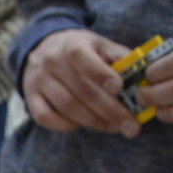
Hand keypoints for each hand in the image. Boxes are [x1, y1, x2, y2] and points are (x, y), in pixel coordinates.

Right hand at [22, 28, 139, 136]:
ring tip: (113, 128)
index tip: (119, 88)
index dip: (101, 74)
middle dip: (109, 110)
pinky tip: (83, 125)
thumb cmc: (79, 49)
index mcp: (72, 45)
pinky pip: (45, 117)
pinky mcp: (30, 97)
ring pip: (66, 106)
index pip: (83, 59)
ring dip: (93, 121)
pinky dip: (66, 125)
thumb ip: (119, 57)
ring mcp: (39, 81)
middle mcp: (52, 62)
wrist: (42, 48)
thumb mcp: (99, 44)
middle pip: (81, 90)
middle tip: (130, 127)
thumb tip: (142, 76)